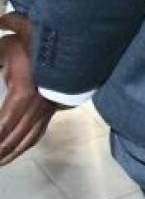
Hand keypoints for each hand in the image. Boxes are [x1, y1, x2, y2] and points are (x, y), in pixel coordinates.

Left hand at [1, 13, 60, 165]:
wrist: (82, 43)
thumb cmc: (46, 40)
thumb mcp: (15, 36)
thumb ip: (0, 41)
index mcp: (22, 93)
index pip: (2, 124)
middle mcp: (36, 106)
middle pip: (14, 137)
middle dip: (0, 151)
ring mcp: (48, 108)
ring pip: (28, 138)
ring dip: (12, 152)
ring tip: (0, 162)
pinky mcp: (55, 107)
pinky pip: (40, 131)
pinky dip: (27, 143)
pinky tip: (21, 147)